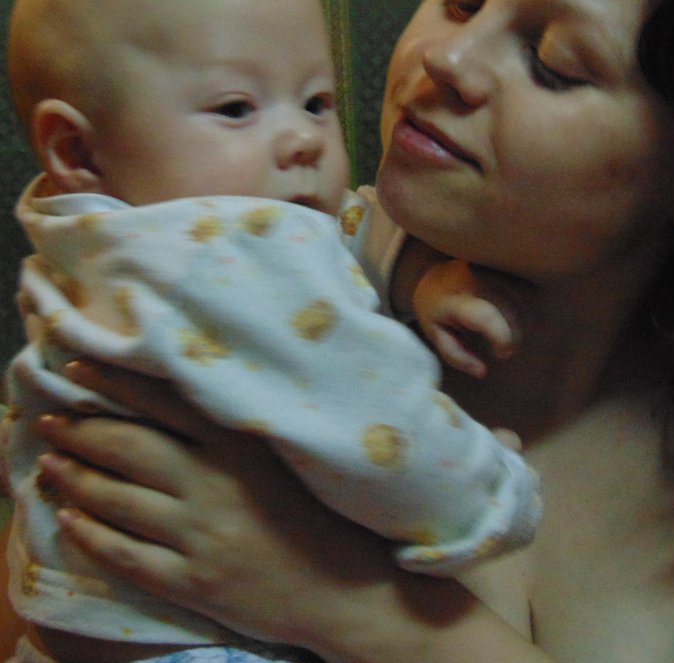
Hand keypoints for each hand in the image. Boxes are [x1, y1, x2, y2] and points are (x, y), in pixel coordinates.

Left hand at [32, 363, 479, 659]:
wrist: (346, 585)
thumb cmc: (321, 512)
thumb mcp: (288, 456)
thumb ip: (243, 425)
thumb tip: (194, 392)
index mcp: (242, 446)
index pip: (164, 401)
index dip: (115, 382)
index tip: (76, 366)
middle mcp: (216, 485)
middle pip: (131, 448)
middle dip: (82, 429)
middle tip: (48, 417)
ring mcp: (202, 536)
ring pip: (119, 501)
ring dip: (77, 481)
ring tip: (50, 466)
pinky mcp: (194, 582)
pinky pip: (128, 557)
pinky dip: (93, 538)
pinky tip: (70, 523)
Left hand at [413, 261, 530, 377]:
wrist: (433, 271)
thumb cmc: (435, 309)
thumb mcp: (436, 335)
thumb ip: (456, 356)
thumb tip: (482, 372)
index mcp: (456, 298)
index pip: (488, 317)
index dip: (503, 339)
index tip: (501, 353)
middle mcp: (477, 279)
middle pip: (513, 312)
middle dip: (516, 337)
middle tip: (505, 348)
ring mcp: (494, 269)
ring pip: (526, 301)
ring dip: (525, 323)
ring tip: (510, 332)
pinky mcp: (505, 266)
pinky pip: (529, 290)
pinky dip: (529, 307)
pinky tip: (518, 317)